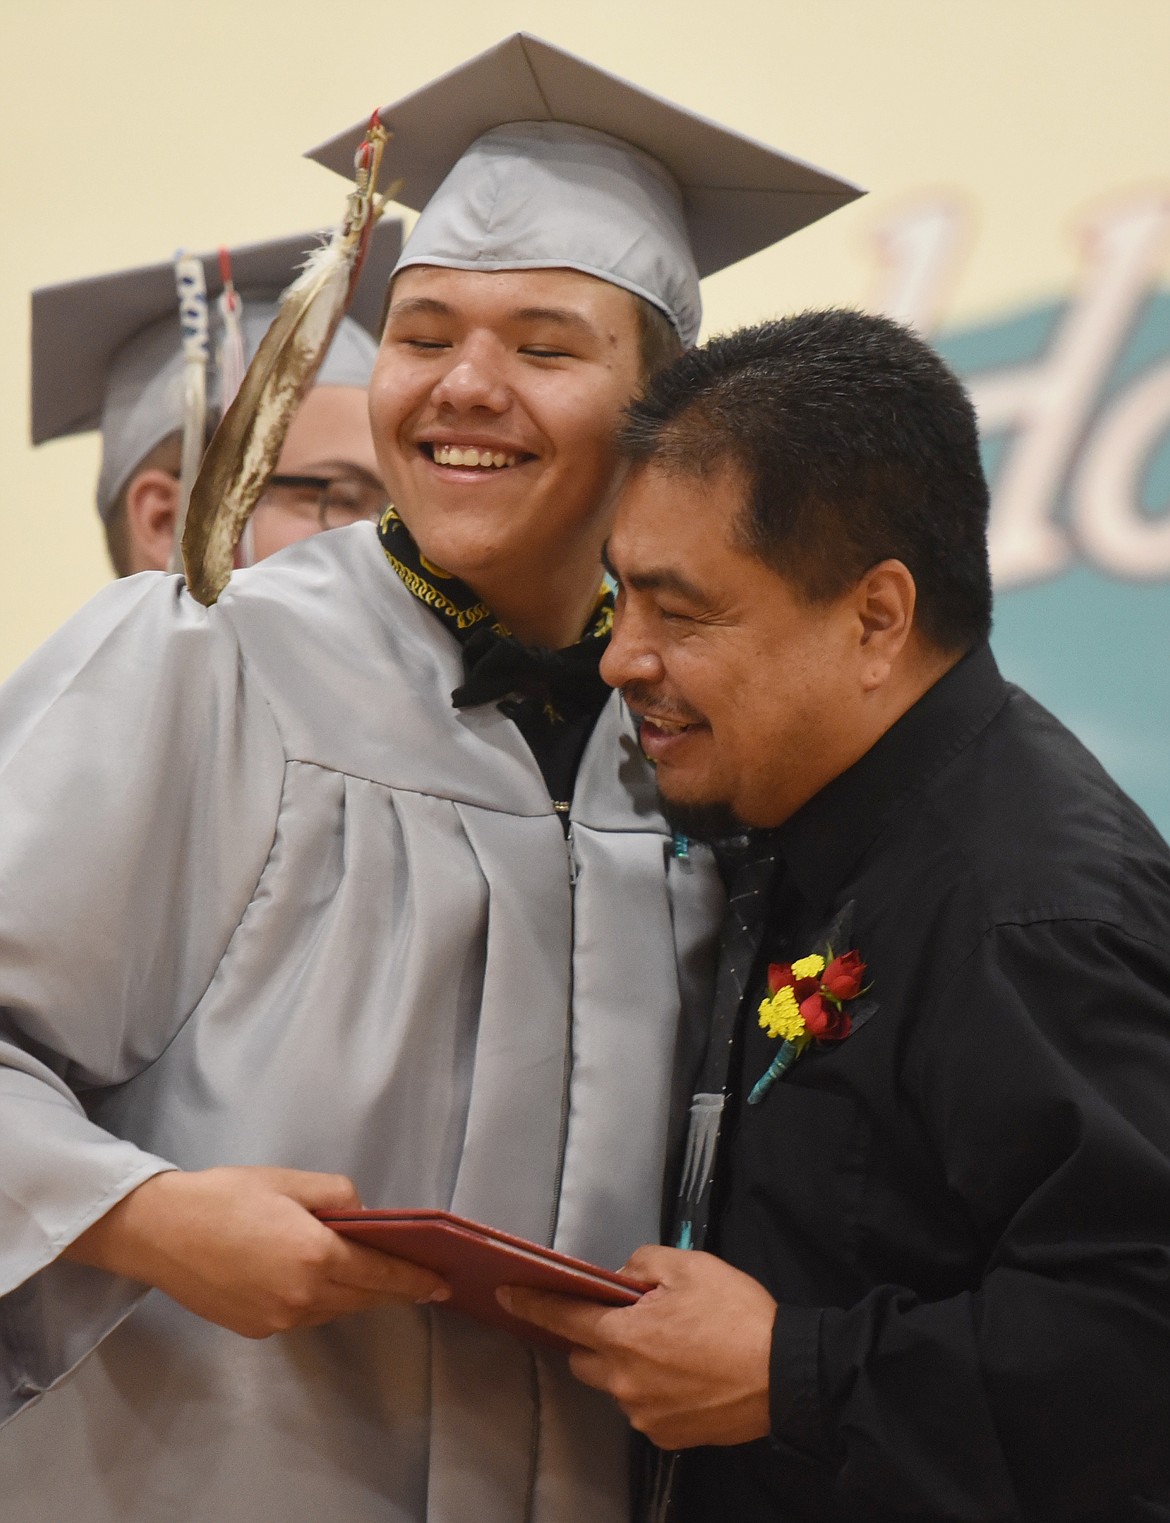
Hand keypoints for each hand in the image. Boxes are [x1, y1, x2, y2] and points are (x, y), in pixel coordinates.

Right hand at [63, 1166, 448, 1337]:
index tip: (442, 1283)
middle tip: (422, 1281)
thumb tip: (364, 1218)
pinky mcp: (258, 1330)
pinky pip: (307, 1316)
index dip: (415, 1279)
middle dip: (394, 1289)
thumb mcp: (290, 1181)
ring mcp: (279, 1321)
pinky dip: (324, 1301)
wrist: (160, 1232)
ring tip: (375, 1275)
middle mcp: (303, 1298)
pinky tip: (322, 1280)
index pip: (381, 1274)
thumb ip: (337, 1197)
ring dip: (358, 1294)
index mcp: (315, 1257)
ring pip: (336, 1310)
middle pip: (364, 1298)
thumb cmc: (227, 1197)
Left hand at [499, 1246, 775, 1448]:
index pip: (562, 1318)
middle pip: (585, 1358)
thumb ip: (642, 1265)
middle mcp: (623, 1382)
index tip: (506, 1296)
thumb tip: (620, 1279)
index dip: (532, 1304)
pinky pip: (644, 1407)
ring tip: (674, 1348)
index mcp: (622, 1337)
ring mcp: (644, 1415)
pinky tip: (688, 1374)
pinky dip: (655, 1390)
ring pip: (616, 1384)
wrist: (785, 1375)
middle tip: (631, 1319)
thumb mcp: (689, 1267)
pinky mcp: (667, 1437)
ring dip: (629, 1365)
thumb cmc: (736, 1315)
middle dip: (595, 1338)